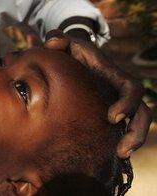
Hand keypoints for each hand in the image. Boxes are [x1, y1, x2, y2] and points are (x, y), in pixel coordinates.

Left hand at [44, 30, 151, 158]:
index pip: (131, 87)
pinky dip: (121, 140)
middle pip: (142, 110)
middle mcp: (119, 89)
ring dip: (134, 140)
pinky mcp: (111, 111)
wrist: (72, 58)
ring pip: (138, 122)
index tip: (113, 117)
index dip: (127, 102)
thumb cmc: (69, 52)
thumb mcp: (65, 44)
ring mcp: (118, 101)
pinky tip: (112, 154)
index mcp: (112, 74)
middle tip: (121, 148)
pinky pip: (122, 128)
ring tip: (122, 154)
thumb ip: (58, 40)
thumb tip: (53, 41)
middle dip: (136, 130)